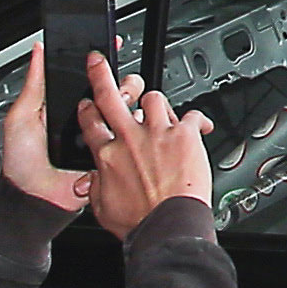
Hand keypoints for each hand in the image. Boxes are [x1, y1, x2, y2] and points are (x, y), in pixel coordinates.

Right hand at [73, 52, 211, 235]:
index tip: (86, 102)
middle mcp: (130, 138)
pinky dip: (197, 120)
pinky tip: (200, 126)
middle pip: (110, 95)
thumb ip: (95, 185)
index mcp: (106, 155)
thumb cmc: (138, 222)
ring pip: (153, 98)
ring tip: (161, 111)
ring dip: (156, 103)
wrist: (167, 225)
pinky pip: (191, 115)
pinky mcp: (183, 135)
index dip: (85, 108)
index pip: (89, 122)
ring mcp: (157, 133)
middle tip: (98, 62)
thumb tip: (92, 178)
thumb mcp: (101, 207)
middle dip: (101, 74)